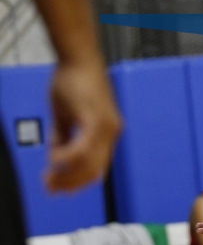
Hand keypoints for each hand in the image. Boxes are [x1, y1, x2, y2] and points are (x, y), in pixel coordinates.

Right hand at [46, 56, 120, 191]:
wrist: (79, 58)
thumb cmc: (74, 80)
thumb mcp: (66, 116)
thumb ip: (63, 137)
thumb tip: (56, 156)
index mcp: (107, 132)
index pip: (97, 168)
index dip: (76, 182)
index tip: (57, 187)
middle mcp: (112, 131)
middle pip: (94, 172)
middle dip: (69, 184)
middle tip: (49, 187)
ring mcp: (107, 126)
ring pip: (89, 164)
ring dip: (66, 174)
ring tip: (49, 175)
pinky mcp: (97, 118)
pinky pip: (83, 148)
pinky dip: (67, 157)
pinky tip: (54, 158)